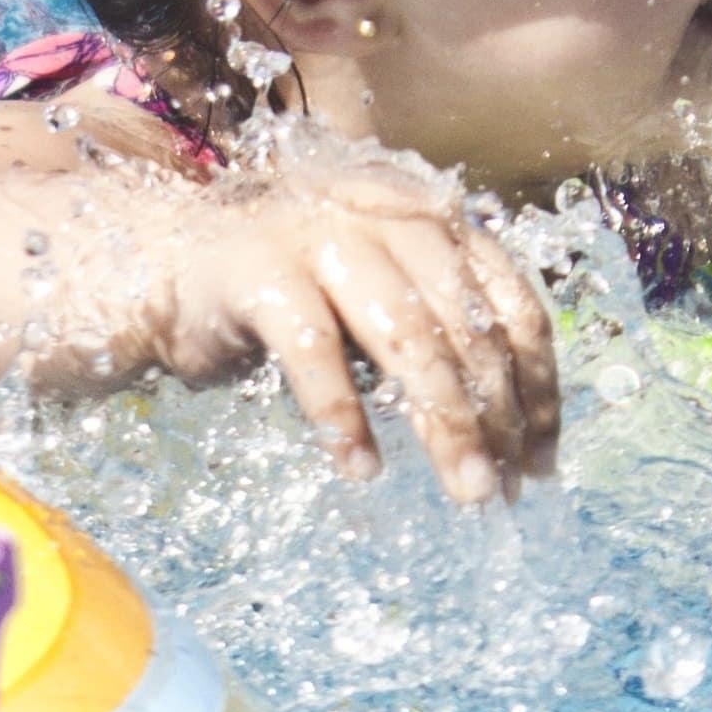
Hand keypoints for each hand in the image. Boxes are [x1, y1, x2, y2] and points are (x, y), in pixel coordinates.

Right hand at [150, 161, 560, 497]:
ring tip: (466, 492)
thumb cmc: (288, 291)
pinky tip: (361, 469)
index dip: (538, 387)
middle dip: (499, 419)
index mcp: (433, 221)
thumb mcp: (378, 300)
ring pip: (411, 339)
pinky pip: (317, 354)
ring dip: (445, 425)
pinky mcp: (262, 273)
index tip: (542, 461)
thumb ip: (437, 331)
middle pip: (469, 329)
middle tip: (505, 492)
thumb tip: (509, 430)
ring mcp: (325, 238)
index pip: (514, 306)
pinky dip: (343, 417)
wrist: (169, 258)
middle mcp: (390, 218)